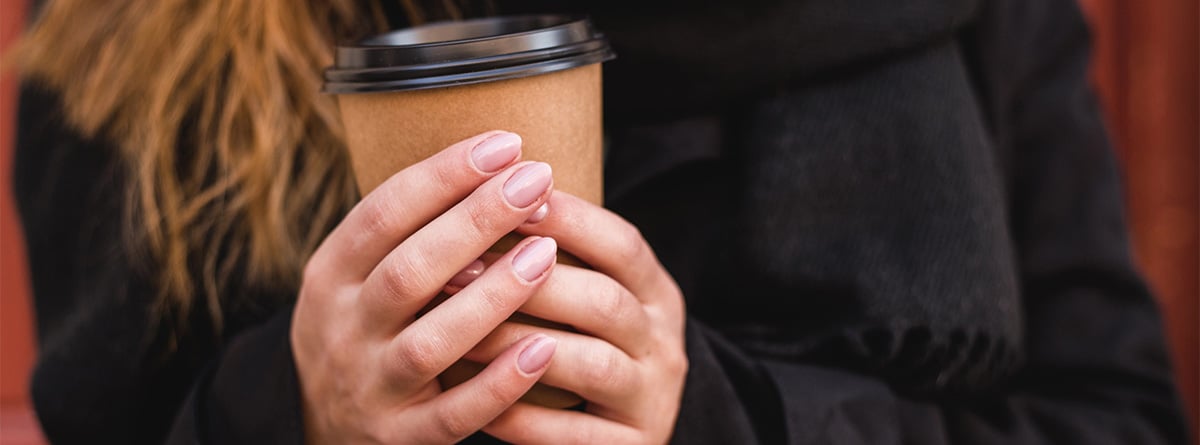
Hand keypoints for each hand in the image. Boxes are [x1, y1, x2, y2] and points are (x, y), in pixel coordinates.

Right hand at [291, 131, 561, 443]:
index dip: (444, 175)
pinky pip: (455, 414)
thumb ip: (407, 230)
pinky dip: (500, 383)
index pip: (382, 214)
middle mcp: (343, 330)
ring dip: (493, 296)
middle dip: (476, 221)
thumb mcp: (356, 274)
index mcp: (330, 276)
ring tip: (547, 252)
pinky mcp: (400, 437)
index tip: (505, 144)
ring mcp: (371, 387)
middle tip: (536, 181)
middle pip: (409, 270)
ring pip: (432, 343)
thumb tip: (494, 160)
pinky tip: (545, 349)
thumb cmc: (365, 327)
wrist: (318, 424)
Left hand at [456, 191, 689, 443]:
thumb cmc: (585, 347)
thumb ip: (554, 256)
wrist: (623, 437)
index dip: (569, 219)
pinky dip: (521, 418)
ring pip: (590, 366)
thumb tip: (480, 188)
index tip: (504, 194)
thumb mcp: (591, 297)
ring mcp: (650, 398)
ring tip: (457, 335)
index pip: (622, 244)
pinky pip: (573, 435)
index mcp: (655, 293)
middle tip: (458, 270)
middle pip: (605, 302)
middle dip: (529, 283)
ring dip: (519, 346)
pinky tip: (474, 403)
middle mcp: (663, 342)